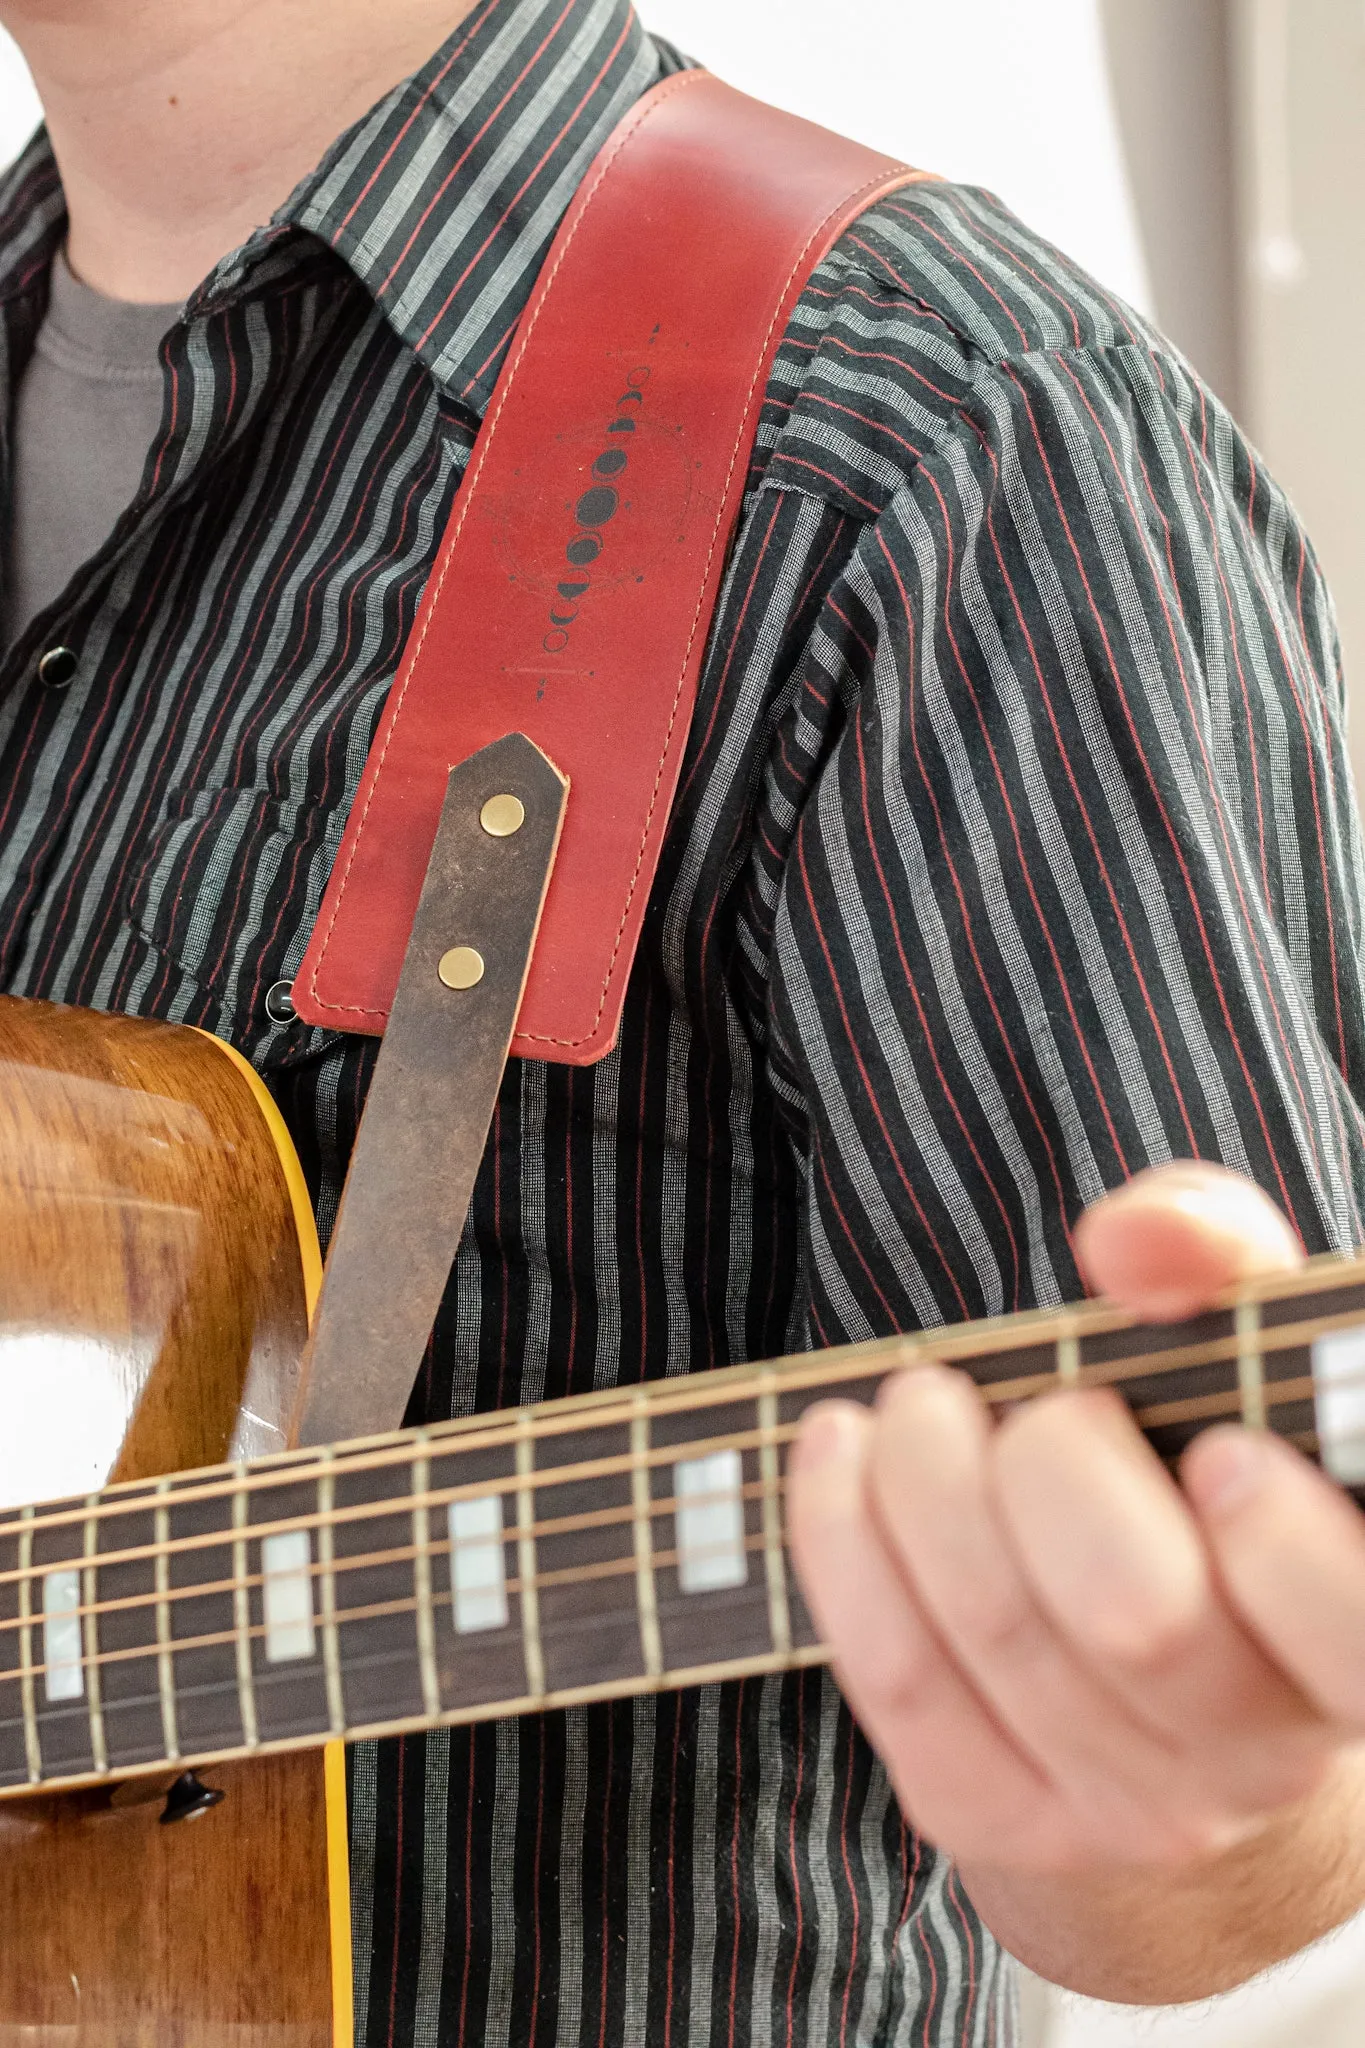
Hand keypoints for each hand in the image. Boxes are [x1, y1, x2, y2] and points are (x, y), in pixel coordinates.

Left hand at [787, 1163, 1359, 1890]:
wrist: (1153, 1674)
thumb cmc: (1202, 1474)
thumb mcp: (1239, 1354)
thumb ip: (1218, 1257)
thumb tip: (1132, 1236)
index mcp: (1356, 1641)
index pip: (1352, 1627)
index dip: (1281, 1542)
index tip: (1218, 1450)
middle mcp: (1261, 1749)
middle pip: (1134, 1618)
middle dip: (1055, 1469)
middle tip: (1044, 1408)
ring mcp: (1129, 1802)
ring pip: (996, 1633)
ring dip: (925, 1477)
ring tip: (918, 1401)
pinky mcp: (998, 1813)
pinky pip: (897, 1678)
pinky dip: (845, 1537)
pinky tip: (838, 1449)